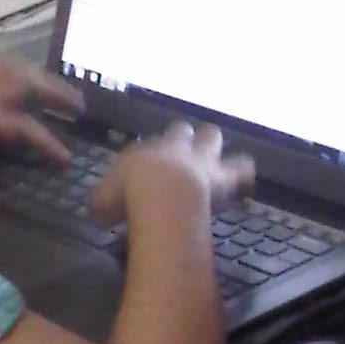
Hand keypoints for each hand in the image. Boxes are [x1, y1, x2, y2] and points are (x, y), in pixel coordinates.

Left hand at [0, 59, 84, 162]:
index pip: (21, 125)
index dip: (46, 140)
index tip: (67, 157)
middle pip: (27, 86)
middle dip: (56, 93)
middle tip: (80, 103)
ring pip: (14, 74)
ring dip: (38, 79)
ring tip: (56, 88)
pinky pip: (1, 76)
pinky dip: (17, 76)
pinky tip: (17, 84)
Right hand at [89, 121, 255, 226]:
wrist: (162, 196)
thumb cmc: (128, 195)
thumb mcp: (103, 203)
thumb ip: (103, 203)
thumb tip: (100, 212)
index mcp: (147, 149)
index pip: (153, 142)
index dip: (159, 150)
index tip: (155, 165)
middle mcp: (177, 148)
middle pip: (187, 131)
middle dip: (192, 139)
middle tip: (191, 153)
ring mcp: (203, 160)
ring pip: (214, 139)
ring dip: (216, 149)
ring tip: (223, 163)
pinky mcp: (223, 178)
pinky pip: (241, 171)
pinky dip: (243, 176)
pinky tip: (244, 185)